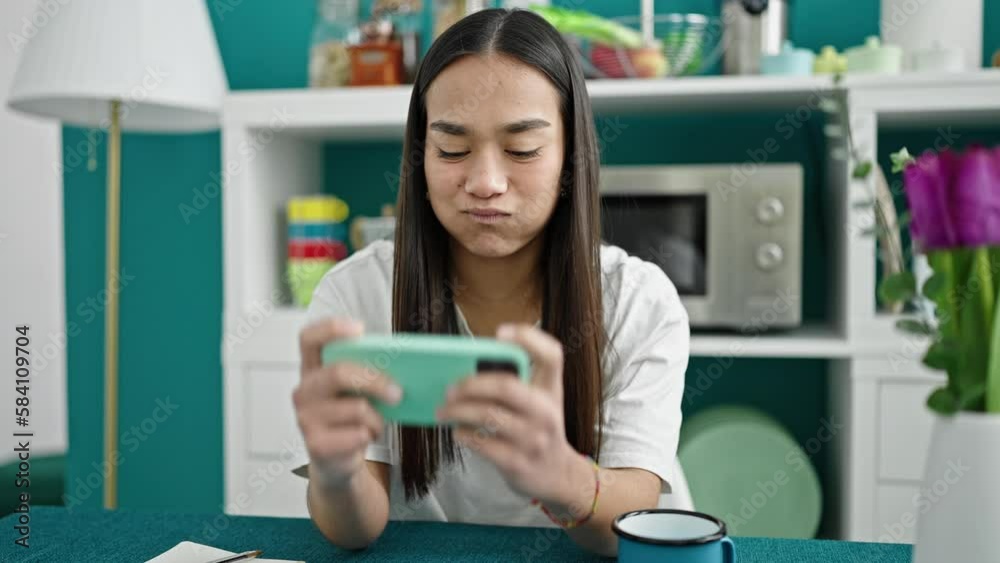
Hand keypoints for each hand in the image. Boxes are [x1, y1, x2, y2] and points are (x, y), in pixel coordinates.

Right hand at [293, 318, 401, 490]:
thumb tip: (403, 364)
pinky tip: (366, 437)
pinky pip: (358, 434)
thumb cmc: (350, 418)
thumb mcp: (355, 390)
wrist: (337, 460)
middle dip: (375, 380)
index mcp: (312, 370)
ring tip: (376, 423)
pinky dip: (371, 435)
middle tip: (398, 392)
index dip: (331, 328)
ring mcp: (306, 418)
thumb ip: (365, 372)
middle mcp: (304, 391)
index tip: (359, 329)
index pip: (309, 338)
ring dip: (377, 418)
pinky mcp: (315, 444)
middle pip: (338, 372)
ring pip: (356, 408)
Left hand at [436, 324, 579, 503]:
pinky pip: (482, 443)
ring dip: (458, 410)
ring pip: (488, 416)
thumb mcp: (539, 401)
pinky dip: (463, 434)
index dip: (528, 337)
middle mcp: (546, 411)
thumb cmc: (538, 429)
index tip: (499, 333)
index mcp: (551, 389)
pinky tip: (457, 431)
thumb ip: (516, 383)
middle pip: (506, 386)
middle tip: (448, 388)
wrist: (558, 474)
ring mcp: (533, 438)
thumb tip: (466, 369)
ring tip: (443, 410)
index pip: (552, 355)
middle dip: (471, 384)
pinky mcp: (518, 462)